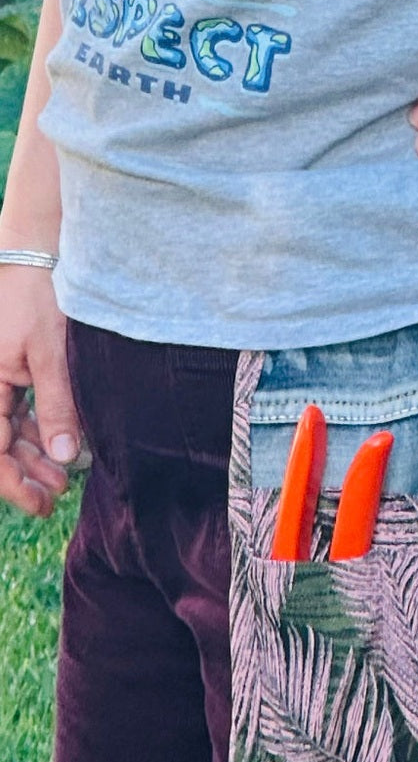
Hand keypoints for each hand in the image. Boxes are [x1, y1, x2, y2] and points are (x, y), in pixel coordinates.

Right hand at [0, 265, 79, 516]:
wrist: (33, 257)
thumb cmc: (37, 299)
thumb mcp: (52, 357)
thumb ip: (58, 407)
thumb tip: (66, 457)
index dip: (13, 483)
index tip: (40, 504)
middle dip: (27, 473)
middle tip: (58, 495)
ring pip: (6, 430)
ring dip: (33, 455)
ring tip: (63, 477)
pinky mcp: (5, 371)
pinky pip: (14, 410)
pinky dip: (35, 429)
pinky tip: (59, 443)